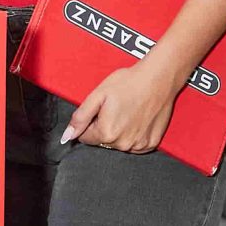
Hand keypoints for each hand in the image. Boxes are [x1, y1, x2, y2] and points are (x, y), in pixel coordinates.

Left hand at [63, 55, 179, 154]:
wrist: (158, 79)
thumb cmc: (129, 83)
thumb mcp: (98, 95)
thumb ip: (80, 117)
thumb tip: (67, 135)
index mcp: (106, 133)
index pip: (86, 138)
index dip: (90, 123)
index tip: (101, 110)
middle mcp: (122, 144)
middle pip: (102, 141)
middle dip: (104, 127)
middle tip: (115, 108)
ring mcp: (138, 146)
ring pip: (118, 143)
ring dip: (119, 132)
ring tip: (128, 112)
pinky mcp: (150, 144)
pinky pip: (134, 145)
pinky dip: (133, 135)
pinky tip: (137, 119)